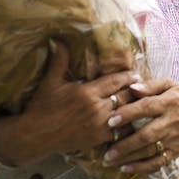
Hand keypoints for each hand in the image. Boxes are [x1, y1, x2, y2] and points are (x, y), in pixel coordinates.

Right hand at [0, 41, 143, 165]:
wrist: (34, 136)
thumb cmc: (42, 107)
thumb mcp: (50, 82)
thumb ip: (60, 60)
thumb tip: (59, 39)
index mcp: (87, 92)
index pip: (115, 81)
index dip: (128, 77)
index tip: (136, 74)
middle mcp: (96, 107)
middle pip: (124, 96)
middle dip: (134, 91)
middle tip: (144, 87)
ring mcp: (98, 125)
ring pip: (125, 113)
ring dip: (134, 108)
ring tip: (143, 104)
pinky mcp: (97, 139)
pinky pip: (120, 132)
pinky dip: (128, 126)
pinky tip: (134, 122)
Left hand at [101, 77, 178, 173]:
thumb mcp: (169, 85)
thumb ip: (150, 86)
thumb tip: (131, 87)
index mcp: (169, 102)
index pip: (146, 107)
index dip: (128, 114)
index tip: (110, 120)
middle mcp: (172, 121)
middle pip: (146, 134)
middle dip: (125, 144)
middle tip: (107, 151)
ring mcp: (175, 139)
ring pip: (150, 151)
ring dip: (129, 158)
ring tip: (110, 160)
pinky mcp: (176, 151)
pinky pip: (158, 162)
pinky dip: (142, 167)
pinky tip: (125, 168)